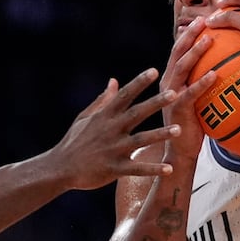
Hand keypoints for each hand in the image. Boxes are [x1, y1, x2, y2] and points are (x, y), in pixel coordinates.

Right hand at [51, 69, 201, 188]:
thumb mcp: (85, 117)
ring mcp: (113, 149)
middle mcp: (110, 130)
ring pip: (140, 140)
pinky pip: (137, 169)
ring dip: (160, 135)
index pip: (124, 95)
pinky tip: (169, 168)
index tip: (155, 70)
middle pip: (136, 113)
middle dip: (156, 103)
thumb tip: (114, 81)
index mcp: (105, 116)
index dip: (139, 82)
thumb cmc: (75, 142)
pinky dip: (153, 169)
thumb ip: (103, 100)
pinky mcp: (114, 169)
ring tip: (179, 130)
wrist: (60, 169)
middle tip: (175, 93)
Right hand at [160, 17, 213, 163]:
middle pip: (178, 53)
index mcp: (171, 80)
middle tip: (205, 20)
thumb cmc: (191, 126)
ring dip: (195, 53)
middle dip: (190, 35)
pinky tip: (215, 74)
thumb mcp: (197, 102)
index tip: (203, 19)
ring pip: (182, 68)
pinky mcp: (178, 110)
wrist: (179, 152)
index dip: (189, 34)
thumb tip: (225, 72)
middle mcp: (168, 84)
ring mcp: (170, 96)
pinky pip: (191, 93)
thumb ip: (204, 86)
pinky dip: (202, 83)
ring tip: (209, 39)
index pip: (178, 51)